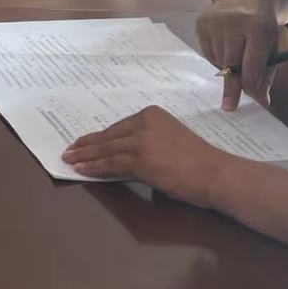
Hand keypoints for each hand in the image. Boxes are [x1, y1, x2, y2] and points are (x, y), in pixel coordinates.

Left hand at [60, 106, 231, 207]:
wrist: (217, 174)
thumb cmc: (200, 162)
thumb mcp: (170, 141)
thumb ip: (148, 142)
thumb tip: (124, 154)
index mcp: (152, 114)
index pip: (119, 127)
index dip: (100, 136)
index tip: (85, 140)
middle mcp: (144, 122)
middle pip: (109, 135)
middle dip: (87, 144)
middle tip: (70, 149)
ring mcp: (141, 140)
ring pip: (105, 149)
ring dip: (84, 155)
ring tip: (69, 159)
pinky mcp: (140, 159)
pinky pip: (110, 163)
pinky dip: (93, 167)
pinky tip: (81, 169)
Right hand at [197, 2, 283, 108]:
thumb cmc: (262, 26)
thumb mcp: (272, 44)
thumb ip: (265, 70)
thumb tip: (259, 98)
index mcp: (259, 28)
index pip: (253, 65)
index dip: (253, 87)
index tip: (250, 103)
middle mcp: (235, 23)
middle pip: (232, 65)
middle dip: (232, 87)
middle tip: (230, 106)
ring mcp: (215, 22)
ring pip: (219, 60)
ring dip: (227, 68)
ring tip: (236, 57)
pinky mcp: (201, 22)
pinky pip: (208, 53)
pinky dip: (217, 58)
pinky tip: (225, 47)